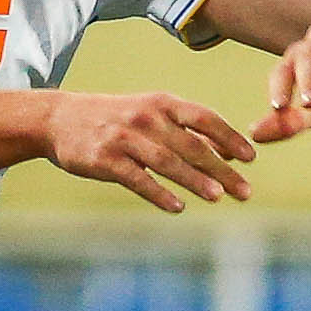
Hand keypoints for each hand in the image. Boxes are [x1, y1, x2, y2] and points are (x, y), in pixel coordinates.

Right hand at [44, 91, 252, 214]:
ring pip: (167, 162)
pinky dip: (159, 193)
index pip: (204, 118)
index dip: (229, 138)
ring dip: (195, 180)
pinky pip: (137, 179)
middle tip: (244, 190)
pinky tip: (178, 206)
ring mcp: (124, 138)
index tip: (250, 158)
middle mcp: (146, 117)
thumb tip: (227, 151)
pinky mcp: (105, 160)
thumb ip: (185, 129)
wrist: (59, 119)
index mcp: (161, 103)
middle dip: (222, 169)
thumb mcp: (150, 112)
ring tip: (218, 197)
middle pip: (191, 145)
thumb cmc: (115, 118)